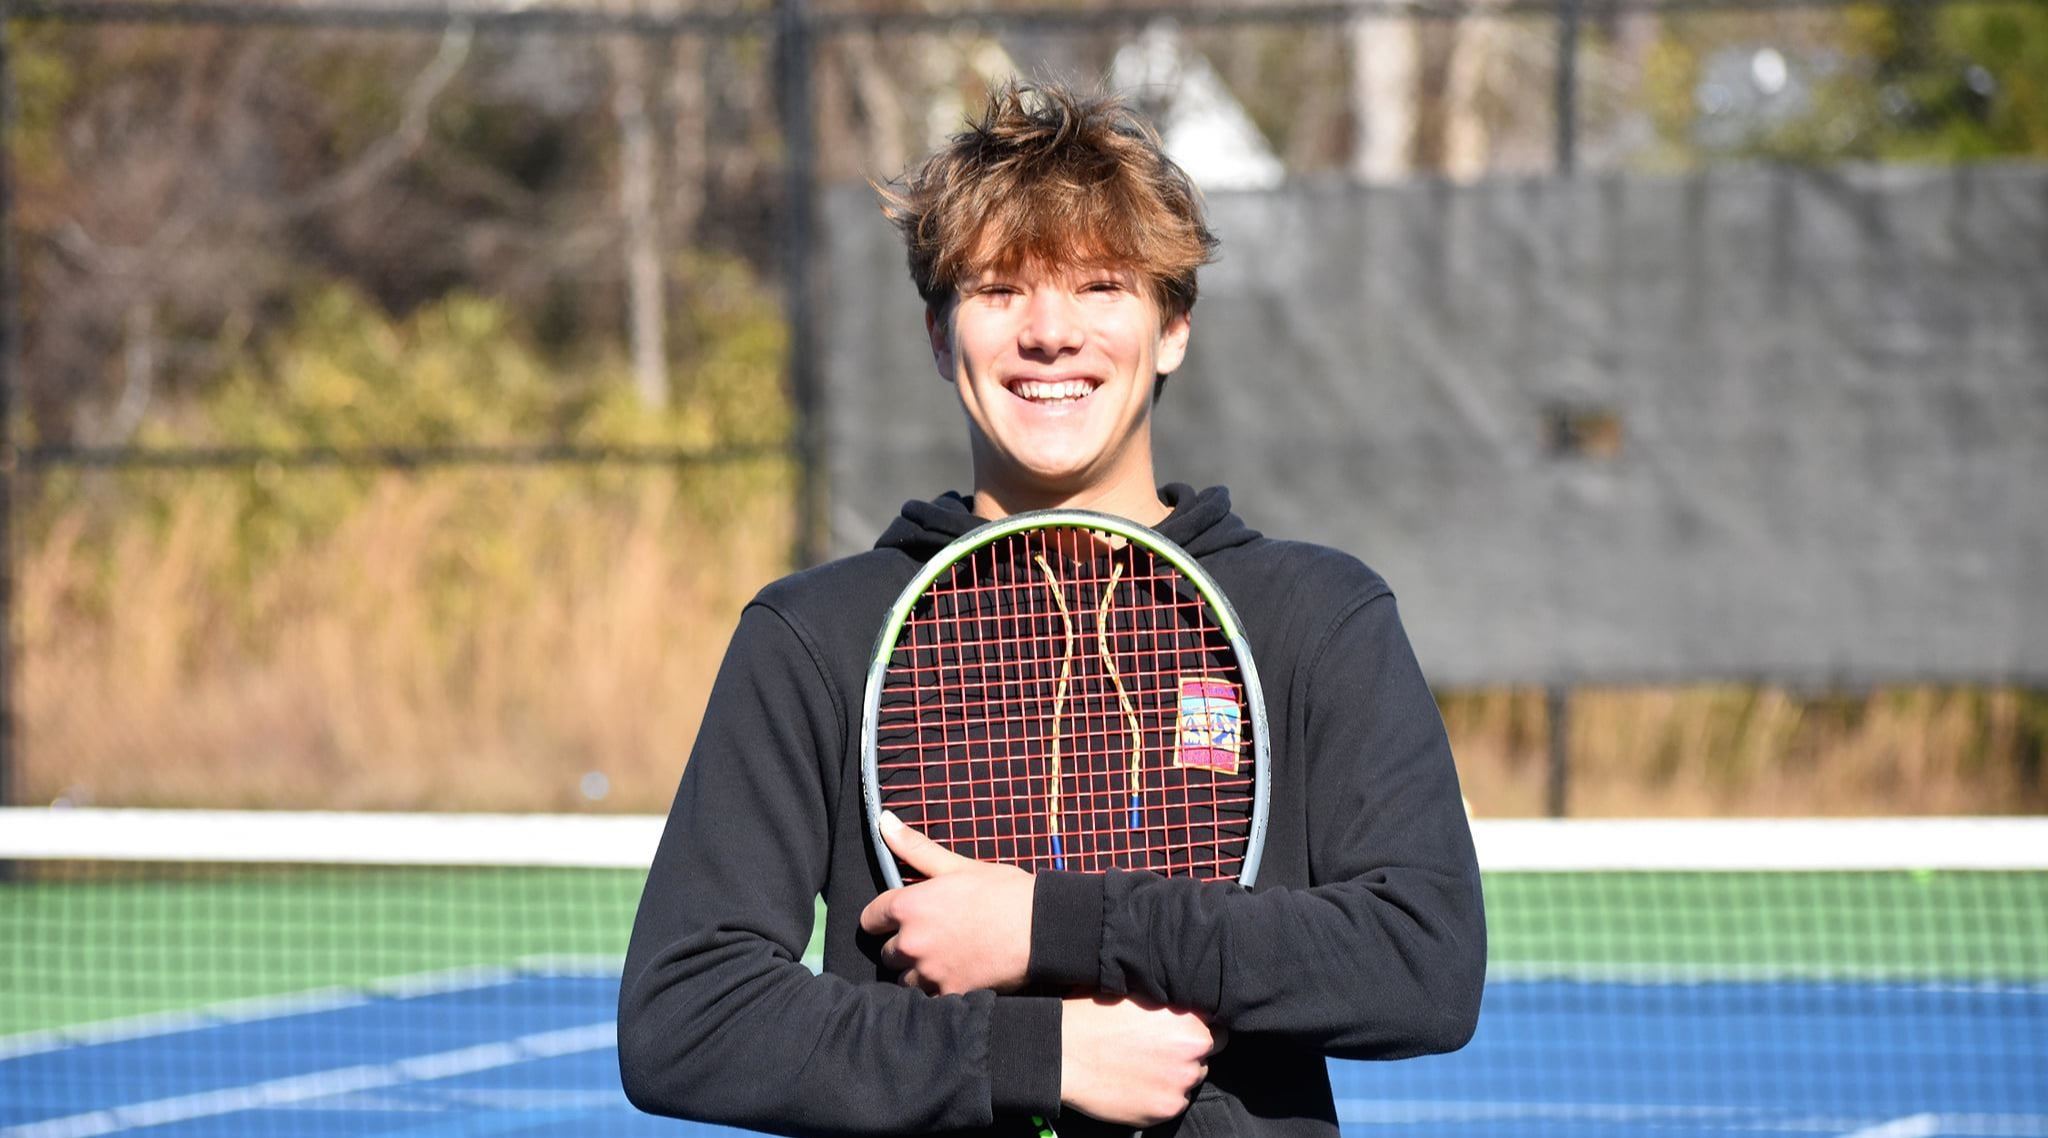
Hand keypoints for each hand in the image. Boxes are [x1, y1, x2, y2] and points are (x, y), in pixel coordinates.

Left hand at [858, 812, 1035, 994]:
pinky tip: (958, 976)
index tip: (898, 918)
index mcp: (908, 907)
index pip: (870, 919)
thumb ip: (915, 848)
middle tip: (934, 936)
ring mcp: (929, 972)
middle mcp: (911, 943)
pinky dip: (939, 990)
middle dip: (905, 946)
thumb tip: (883, 820)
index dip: (884, 918)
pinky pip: (929, 998)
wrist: (1041, 928)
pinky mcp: (948, 995)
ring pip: (906, 979)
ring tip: (947, 958)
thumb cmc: (1003, 892)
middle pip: (888, 952)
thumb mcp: (957, 866)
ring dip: (919, 972)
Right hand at [1059, 996, 1224, 1128]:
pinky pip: (1171, 1104)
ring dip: (1173, 1076)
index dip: (1198, 1030)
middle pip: (1204, 1058)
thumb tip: (1185, 1007)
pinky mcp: (1161, 1112)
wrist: (1063, 1052)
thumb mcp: (1139, 995)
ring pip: (1188, 1082)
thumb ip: (1172, 1005)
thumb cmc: (1094, 1015)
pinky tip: (1134, 1083)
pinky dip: (1158, 1096)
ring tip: (1143, 1067)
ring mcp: (1178, 1088)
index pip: (1216, 1030)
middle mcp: (1192, 1058)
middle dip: (1187, 1055)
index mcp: (1191, 1025)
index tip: (1181, 1032)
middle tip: (1157, 1050)